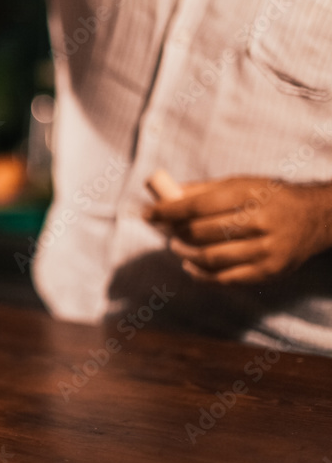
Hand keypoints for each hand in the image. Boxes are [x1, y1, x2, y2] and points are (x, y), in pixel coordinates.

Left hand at [144, 177, 331, 284]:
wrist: (316, 218)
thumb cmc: (269, 197)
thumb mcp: (241, 184)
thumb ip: (203, 190)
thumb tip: (164, 195)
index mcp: (250, 194)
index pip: (198, 205)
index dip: (168, 211)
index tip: (149, 214)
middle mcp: (261, 221)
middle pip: (202, 232)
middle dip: (176, 232)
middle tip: (167, 230)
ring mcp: (267, 249)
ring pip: (211, 258)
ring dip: (185, 254)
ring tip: (177, 246)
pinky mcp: (269, 271)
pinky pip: (226, 278)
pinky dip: (201, 274)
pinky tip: (191, 266)